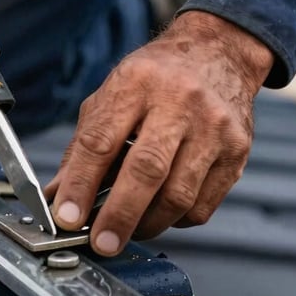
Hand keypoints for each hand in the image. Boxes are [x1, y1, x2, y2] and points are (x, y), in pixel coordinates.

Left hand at [46, 11, 273, 254]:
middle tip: (101, 243)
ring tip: (127, 229)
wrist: (218, 52)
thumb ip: (82, 146)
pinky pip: (202, 204)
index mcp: (136, 83)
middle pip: (146, 170)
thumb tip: (58, 196)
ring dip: (147, 223)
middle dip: (119, 215)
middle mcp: (179, 102)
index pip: (101, 141)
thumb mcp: (110, 95)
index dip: (80, 184)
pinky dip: (176, 219)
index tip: (66, 217)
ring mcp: (214, 127)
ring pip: (179, 195)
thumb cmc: (156, 77)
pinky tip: (161, 212)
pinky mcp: (237, 151)